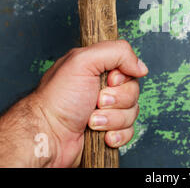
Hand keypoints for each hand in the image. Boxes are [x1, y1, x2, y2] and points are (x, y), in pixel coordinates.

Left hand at [33, 40, 147, 166]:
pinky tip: (102, 135)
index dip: (122, 76)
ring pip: (133, 112)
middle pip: (134, 90)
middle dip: (117, 99)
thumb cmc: (57, 100)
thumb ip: (117, 52)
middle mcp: (102, 87)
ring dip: (114, 118)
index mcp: (97, 67)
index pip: (129, 66)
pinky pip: (129, 131)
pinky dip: (117, 134)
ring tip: (92, 121)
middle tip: (97, 102)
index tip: (108, 80)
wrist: (48, 137)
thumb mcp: (83, 61)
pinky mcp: (108, 130)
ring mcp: (106, 110)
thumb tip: (141, 66)